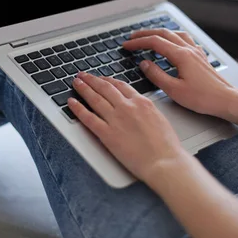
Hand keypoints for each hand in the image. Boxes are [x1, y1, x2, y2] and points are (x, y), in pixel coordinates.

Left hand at [68, 72, 183, 181]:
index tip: (102, 78)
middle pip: (105, 88)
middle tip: (83, 75)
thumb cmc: (166, 146)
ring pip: (95, 98)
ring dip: (83, 88)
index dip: (108, 80)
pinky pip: (88, 118)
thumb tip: (139, 109)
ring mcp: (116, 119)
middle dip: (92, 80)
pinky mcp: (107, 134)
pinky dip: (78, 108)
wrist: (164, 162)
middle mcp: (127, 107)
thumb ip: (146, 110)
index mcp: (142, 102)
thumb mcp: (160, 118)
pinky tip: (71, 102)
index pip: (121, 85)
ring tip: (76, 83)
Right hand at [123, 29, 237, 119]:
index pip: (154, 42)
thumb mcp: (174, 90)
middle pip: (163, 34)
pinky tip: (173, 42)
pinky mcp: (201, 57)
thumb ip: (156, 75)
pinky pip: (185, 39)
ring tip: (149, 36)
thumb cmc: (203, 98)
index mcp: (181, 56)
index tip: (127, 45)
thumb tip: (144, 64)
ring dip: (159, 33)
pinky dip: (174, 37)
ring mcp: (196, 52)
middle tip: (132, 37)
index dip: (138, 43)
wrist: (226, 100)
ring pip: (175, 34)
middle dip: (145, 34)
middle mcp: (189, 50)